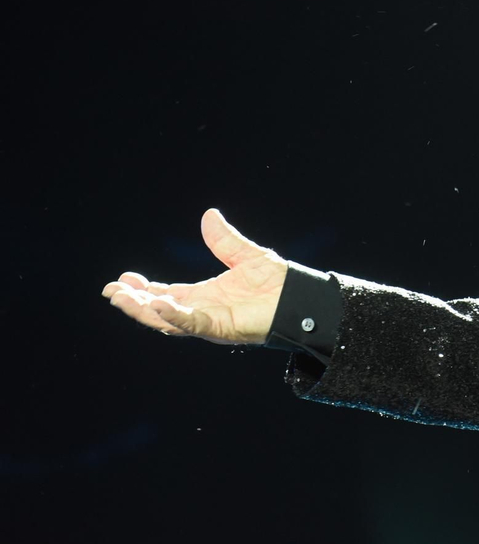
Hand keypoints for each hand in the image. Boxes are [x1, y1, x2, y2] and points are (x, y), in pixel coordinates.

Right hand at [101, 208, 288, 344]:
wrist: (302, 298)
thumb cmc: (278, 282)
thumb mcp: (246, 256)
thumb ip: (224, 240)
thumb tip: (208, 215)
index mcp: (204, 296)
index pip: (166, 293)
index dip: (143, 289)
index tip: (123, 279)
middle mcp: (202, 310)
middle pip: (159, 310)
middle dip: (134, 303)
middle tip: (111, 292)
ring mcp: (210, 321)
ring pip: (168, 320)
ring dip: (144, 311)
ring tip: (122, 299)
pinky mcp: (222, 328)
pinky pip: (193, 324)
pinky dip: (174, 316)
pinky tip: (158, 305)